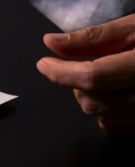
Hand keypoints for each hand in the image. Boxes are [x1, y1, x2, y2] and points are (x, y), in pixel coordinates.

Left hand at [37, 14, 134, 132]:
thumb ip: (94, 37)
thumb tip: (51, 44)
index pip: (94, 77)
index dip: (62, 72)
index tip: (43, 63)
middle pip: (96, 102)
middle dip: (75, 84)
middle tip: (76, 64)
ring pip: (106, 119)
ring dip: (91, 99)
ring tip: (101, 75)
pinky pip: (123, 128)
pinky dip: (110, 113)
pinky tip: (117, 92)